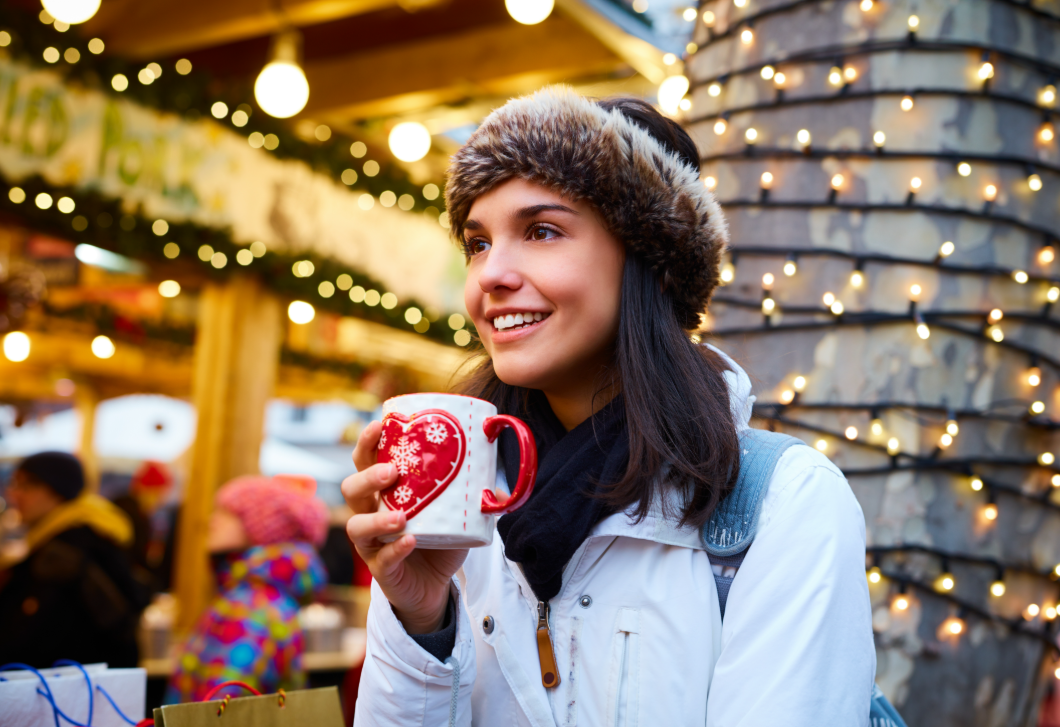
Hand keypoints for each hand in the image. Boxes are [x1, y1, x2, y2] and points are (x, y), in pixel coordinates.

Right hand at [343, 421, 467, 633]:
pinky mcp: (381, 569)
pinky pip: (381, 559)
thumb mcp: (456, 513)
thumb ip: (475, 498)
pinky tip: (411, 540)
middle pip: (351, 489)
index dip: (366, 443)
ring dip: (376, 519)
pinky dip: (395, 549)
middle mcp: (370, 513)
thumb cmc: (439, 540)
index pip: (364, 461)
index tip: (378, 425)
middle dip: (367, 477)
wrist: (434, 585)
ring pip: (356, 526)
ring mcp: (372, 543)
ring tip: (400, 515)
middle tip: (392, 472)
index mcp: (383, 491)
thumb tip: (503, 488)